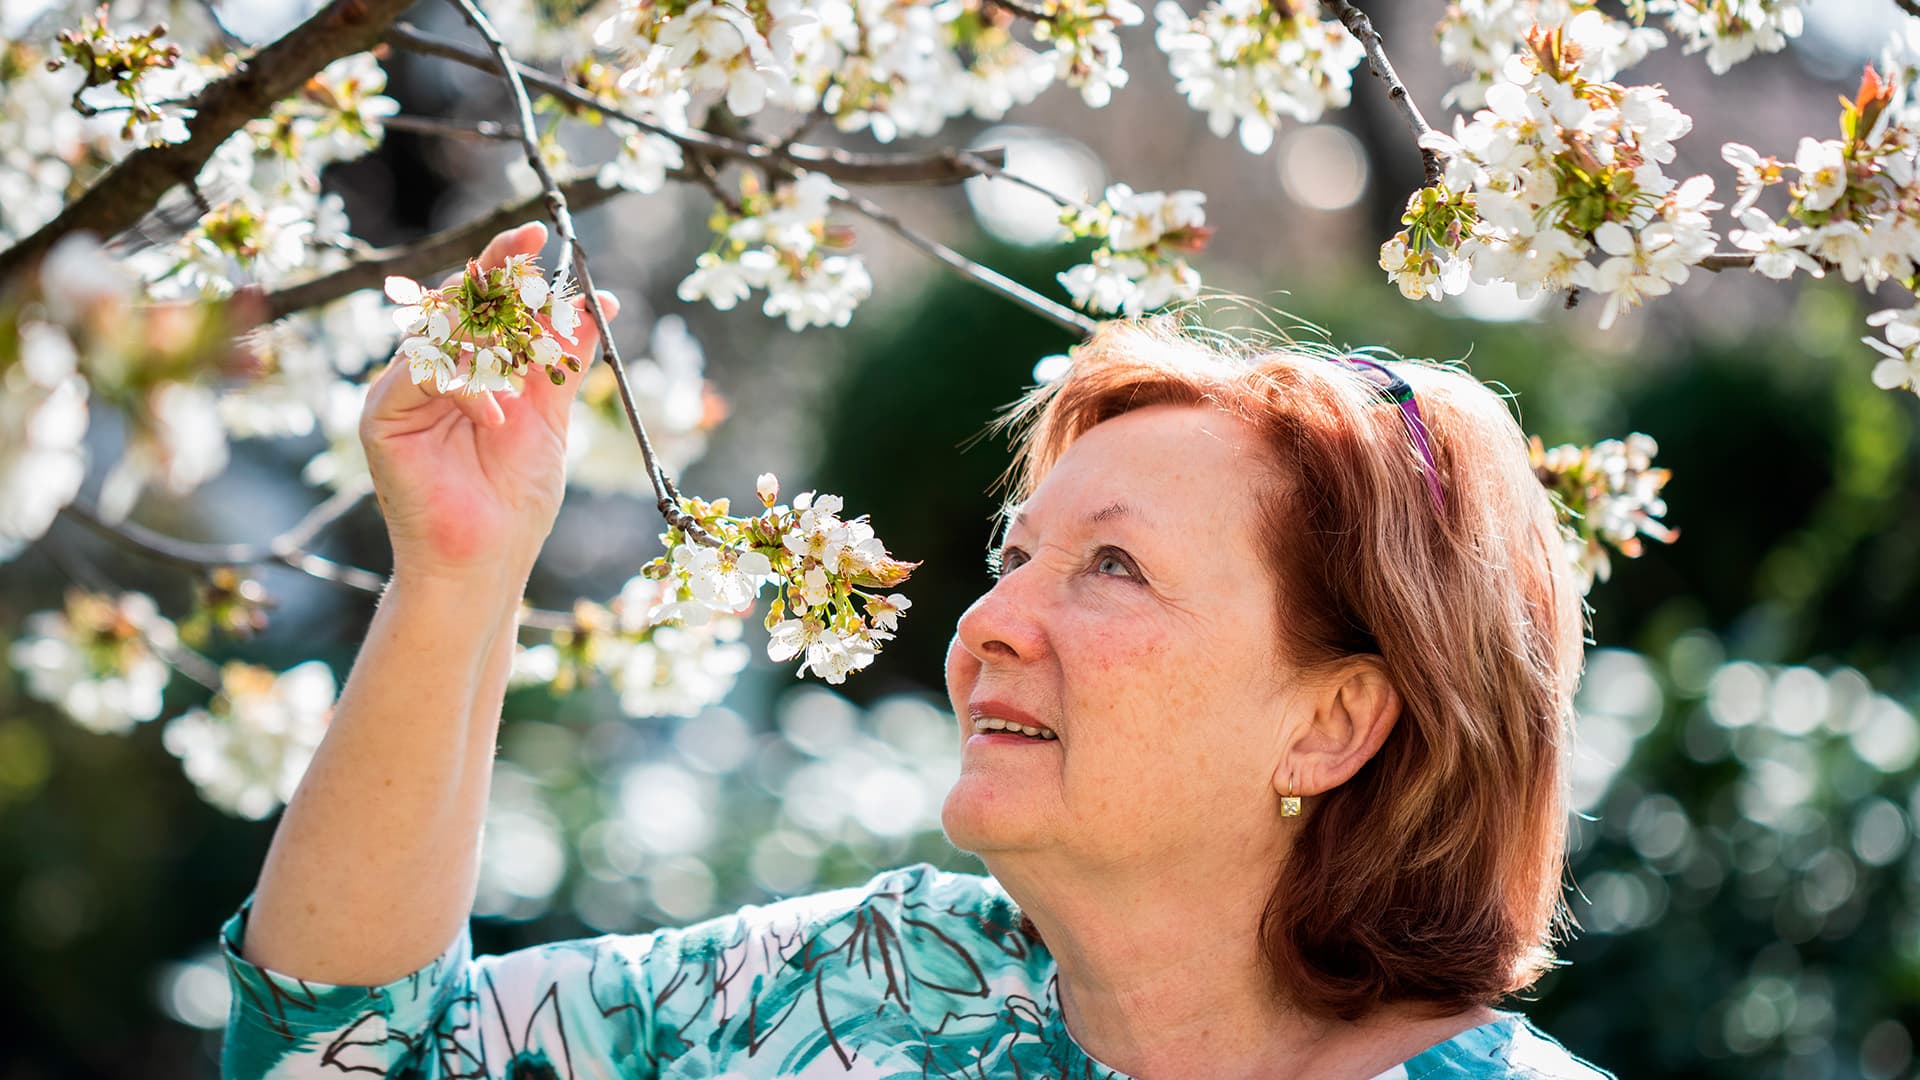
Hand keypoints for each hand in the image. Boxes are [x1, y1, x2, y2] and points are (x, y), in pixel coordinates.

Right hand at [359, 221, 617, 581]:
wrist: (488, 562)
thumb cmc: (515, 498)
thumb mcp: (553, 416)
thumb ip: (566, 358)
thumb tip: (600, 299)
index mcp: (469, 365)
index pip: (483, 299)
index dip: (508, 262)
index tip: (542, 233)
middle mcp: (430, 369)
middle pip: (455, 299)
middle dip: (495, 272)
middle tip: (529, 245)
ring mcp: (401, 390)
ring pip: (437, 327)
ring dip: (487, 333)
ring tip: (522, 362)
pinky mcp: (382, 417)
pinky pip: (421, 372)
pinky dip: (465, 385)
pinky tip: (494, 416)